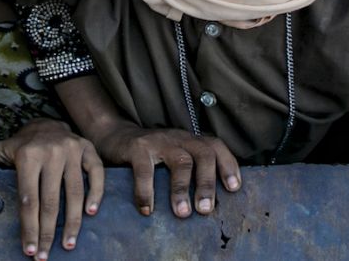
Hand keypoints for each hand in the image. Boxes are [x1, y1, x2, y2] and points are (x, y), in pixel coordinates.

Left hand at [0, 119, 104, 258]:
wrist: (46, 124)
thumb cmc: (20, 147)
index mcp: (28, 155)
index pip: (28, 199)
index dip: (29, 227)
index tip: (28, 249)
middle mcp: (52, 151)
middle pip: (51, 201)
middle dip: (47, 232)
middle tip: (44, 256)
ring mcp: (73, 150)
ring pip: (75, 192)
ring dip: (72, 222)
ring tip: (67, 244)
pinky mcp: (89, 149)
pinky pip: (97, 174)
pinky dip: (96, 194)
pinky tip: (90, 214)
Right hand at [94, 124, 239, 218]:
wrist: (115, 136)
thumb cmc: (151, 155)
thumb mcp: (175, 156)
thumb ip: (190, 170)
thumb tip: (209, 203)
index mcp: (191, 140)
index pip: (216, 147)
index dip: (228, 165)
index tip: (234, 188)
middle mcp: (179, 138)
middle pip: (203, 155)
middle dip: (207, 184)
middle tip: (206, 210)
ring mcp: (159, 141)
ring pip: (180, 161)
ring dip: (183, 190)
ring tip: (183, 213)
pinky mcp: (137, 147)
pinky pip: (145, 170)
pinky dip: (147, 192)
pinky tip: (147, 209)